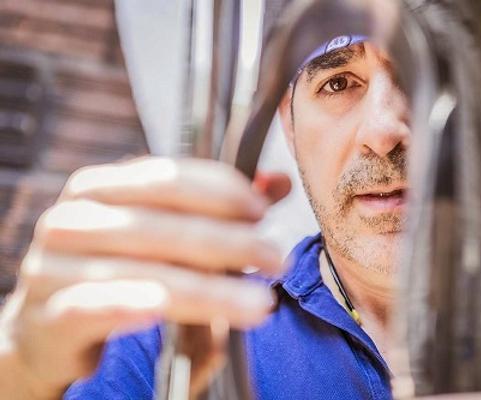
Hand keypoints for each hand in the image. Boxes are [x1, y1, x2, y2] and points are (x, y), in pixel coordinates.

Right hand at [0, 157, 290, 398]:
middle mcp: (72, 218)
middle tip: (276, 261)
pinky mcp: (45, 317)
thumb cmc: (117, 272)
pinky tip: (162, 309)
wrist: (48, 328)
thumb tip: (276, 182)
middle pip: (161, 225)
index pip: (169, 178)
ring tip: (259, 304)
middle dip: (229, 243)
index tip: (263, 211)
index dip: (221, 192)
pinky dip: (127, 305)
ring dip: (208, 289)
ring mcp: (52, 267)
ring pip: (141, 272)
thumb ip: (217, 208)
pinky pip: (89, 308)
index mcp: (100, 187)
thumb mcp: (165, 235)